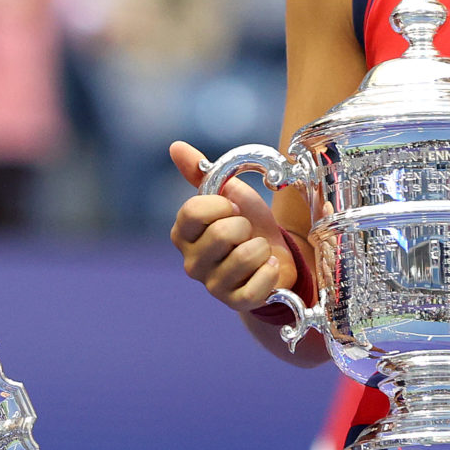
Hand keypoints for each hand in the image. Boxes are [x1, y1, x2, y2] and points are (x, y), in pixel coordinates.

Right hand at [167, 141, 296, 310]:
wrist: (274, 253)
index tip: (231, 207)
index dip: (220, 205)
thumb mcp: (227, 192)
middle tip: (246, 231)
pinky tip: (267, 267)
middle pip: (222, 234)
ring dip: (260, 247)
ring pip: (244, 257)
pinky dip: (269, 271)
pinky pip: (257, 284)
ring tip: (257, 249)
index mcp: (182, 233)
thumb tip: (176, 147)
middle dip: (245, 226)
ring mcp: (212, 285)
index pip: (193, 212)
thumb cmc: (247, 222)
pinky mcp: (235, 303)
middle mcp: (190, 262)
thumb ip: (200, 171)